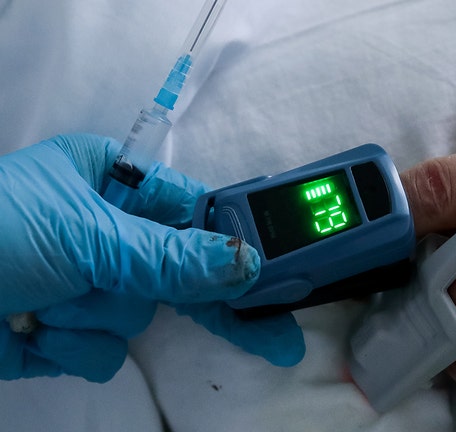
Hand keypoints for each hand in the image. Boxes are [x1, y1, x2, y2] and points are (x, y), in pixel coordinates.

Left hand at [0, 134, 303, 382]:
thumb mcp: (86, 234)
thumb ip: (170, 255)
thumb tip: (245, 263)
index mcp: (108, 177)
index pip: (190, 208)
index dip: (230, 240)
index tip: (277, 271)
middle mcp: (101, 228)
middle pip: (177, 270)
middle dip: (204, 301)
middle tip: (276, 338)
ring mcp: (84, 283)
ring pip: (138, 314)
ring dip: (97, 315)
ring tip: (47, 301)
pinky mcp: (65, 333)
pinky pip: (103, 350)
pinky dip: (70, 347)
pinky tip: (32, 330)